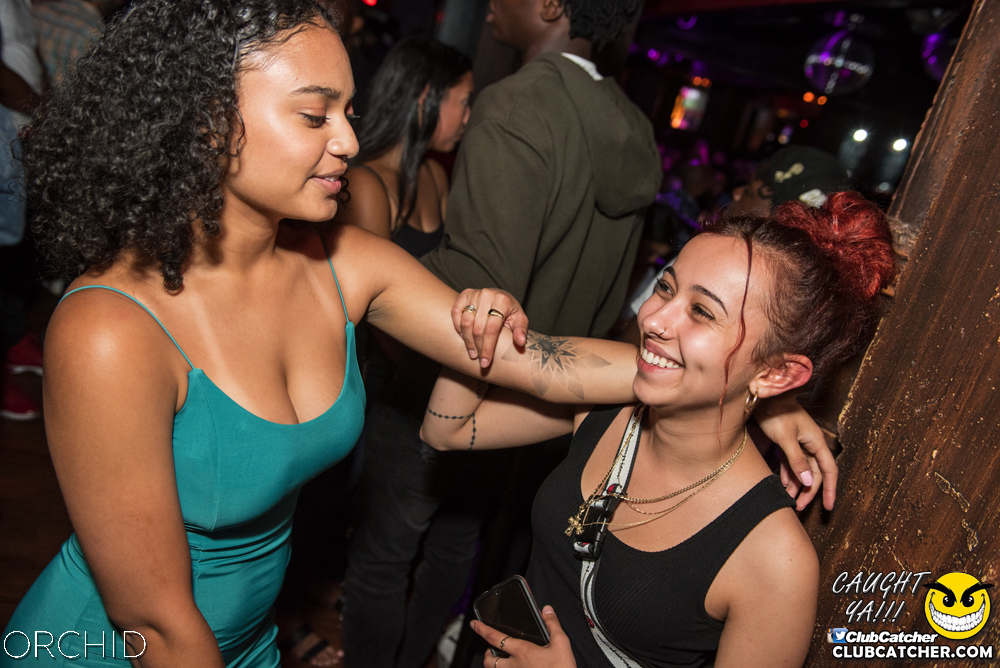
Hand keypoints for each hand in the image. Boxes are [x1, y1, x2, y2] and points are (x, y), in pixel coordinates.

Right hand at [452, 288, 528, 367]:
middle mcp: (487, 295)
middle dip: (478, 347)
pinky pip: (456, 312)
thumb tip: (521, 342)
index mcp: (502, 301)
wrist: (500, 296)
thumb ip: (521, 330)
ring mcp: (474, 294)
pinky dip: (457, 326)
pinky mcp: (464, 294)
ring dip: (467, 341)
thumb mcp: (520, 320)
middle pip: (477, 328)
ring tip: (472, 353)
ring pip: (465, 322)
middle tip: (480, 361)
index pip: (491, 329)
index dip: (487, 348)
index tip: (486, 362)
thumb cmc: (510, 312)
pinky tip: (463, 337)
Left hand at [471, 606, 576, 667]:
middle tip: (491, 649)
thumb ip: (552, 625)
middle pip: (489, 661)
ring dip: (495, 664)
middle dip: (487, 654)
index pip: (495, 638)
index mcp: (522, 652)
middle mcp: (514, 666)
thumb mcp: (561, 644)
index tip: (474, 624)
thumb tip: (546, 610)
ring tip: (501, 660)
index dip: (482, 629)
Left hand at [755, 396, 837, 510]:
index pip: (829, 470)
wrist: (762, 395)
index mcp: (816, 441)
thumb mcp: (786, 438)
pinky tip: (782, 485)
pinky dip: (788, 474)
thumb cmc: (775, 412)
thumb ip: (797, 460)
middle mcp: (810, 443)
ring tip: (789, 500)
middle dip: (808, 491)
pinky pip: (791, 462)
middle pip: (814, 473)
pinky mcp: (787, 442)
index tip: (828, 507)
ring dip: (796, 484)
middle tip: (798, 507)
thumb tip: (808, 482)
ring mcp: (799, 443)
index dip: (830, 489)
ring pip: (802, 469)